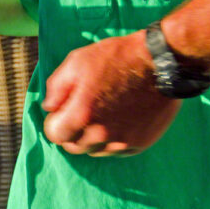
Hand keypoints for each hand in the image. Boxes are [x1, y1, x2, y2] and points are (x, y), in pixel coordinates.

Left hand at [42, 30, 180, 155]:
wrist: (160, 62)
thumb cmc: (116, 58)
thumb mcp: (76, 62)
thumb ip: (56, 88)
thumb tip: (50, 108)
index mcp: (81, 114)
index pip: (55, 135)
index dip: (56, 121)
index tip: (63, 110)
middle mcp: (101, 134)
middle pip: (74, 146)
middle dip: (72, 131)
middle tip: (82, 110)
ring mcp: (122, 141)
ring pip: (95, 150)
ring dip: (93, 136)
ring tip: (103, 111)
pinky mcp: (140, 143)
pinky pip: (117, 149)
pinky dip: (113, 138)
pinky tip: (119, 117)